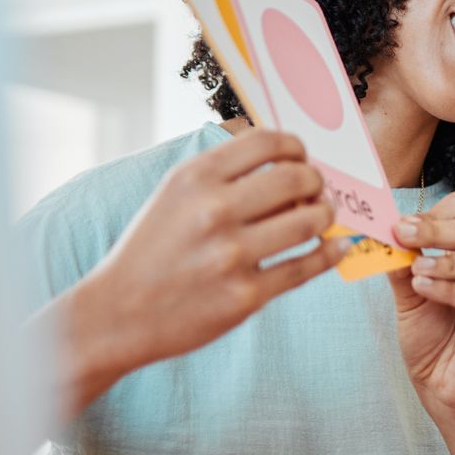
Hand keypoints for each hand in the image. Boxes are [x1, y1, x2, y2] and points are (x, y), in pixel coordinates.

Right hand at [59, 129, 345, 407]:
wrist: (118, 313)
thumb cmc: (152, 248)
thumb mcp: (173, 194)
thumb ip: (223, 172)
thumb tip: (286, 158)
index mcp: (195, 178)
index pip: (268, 142)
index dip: (296, 146)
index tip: (302, 157)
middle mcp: (214, 211)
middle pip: (297, 178)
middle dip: (316, 181)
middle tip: (316, 190)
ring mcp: (232, 255)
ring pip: (309, 221)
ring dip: (325, 215)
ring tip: (321, 217)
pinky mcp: (246, 296)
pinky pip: (306, 266)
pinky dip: (330, 253)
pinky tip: (336, 246)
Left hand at [387, 192, 454, 423]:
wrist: (439, 385)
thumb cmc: (428, 337)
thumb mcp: (407, 295)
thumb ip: (402, 265)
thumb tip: (384, 234)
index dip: (433, 215)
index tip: (399, 226)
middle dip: (436, 230)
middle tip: (402, 234)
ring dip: (450, 260)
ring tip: (418, 270)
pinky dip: (452, 290)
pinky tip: (425, 289)